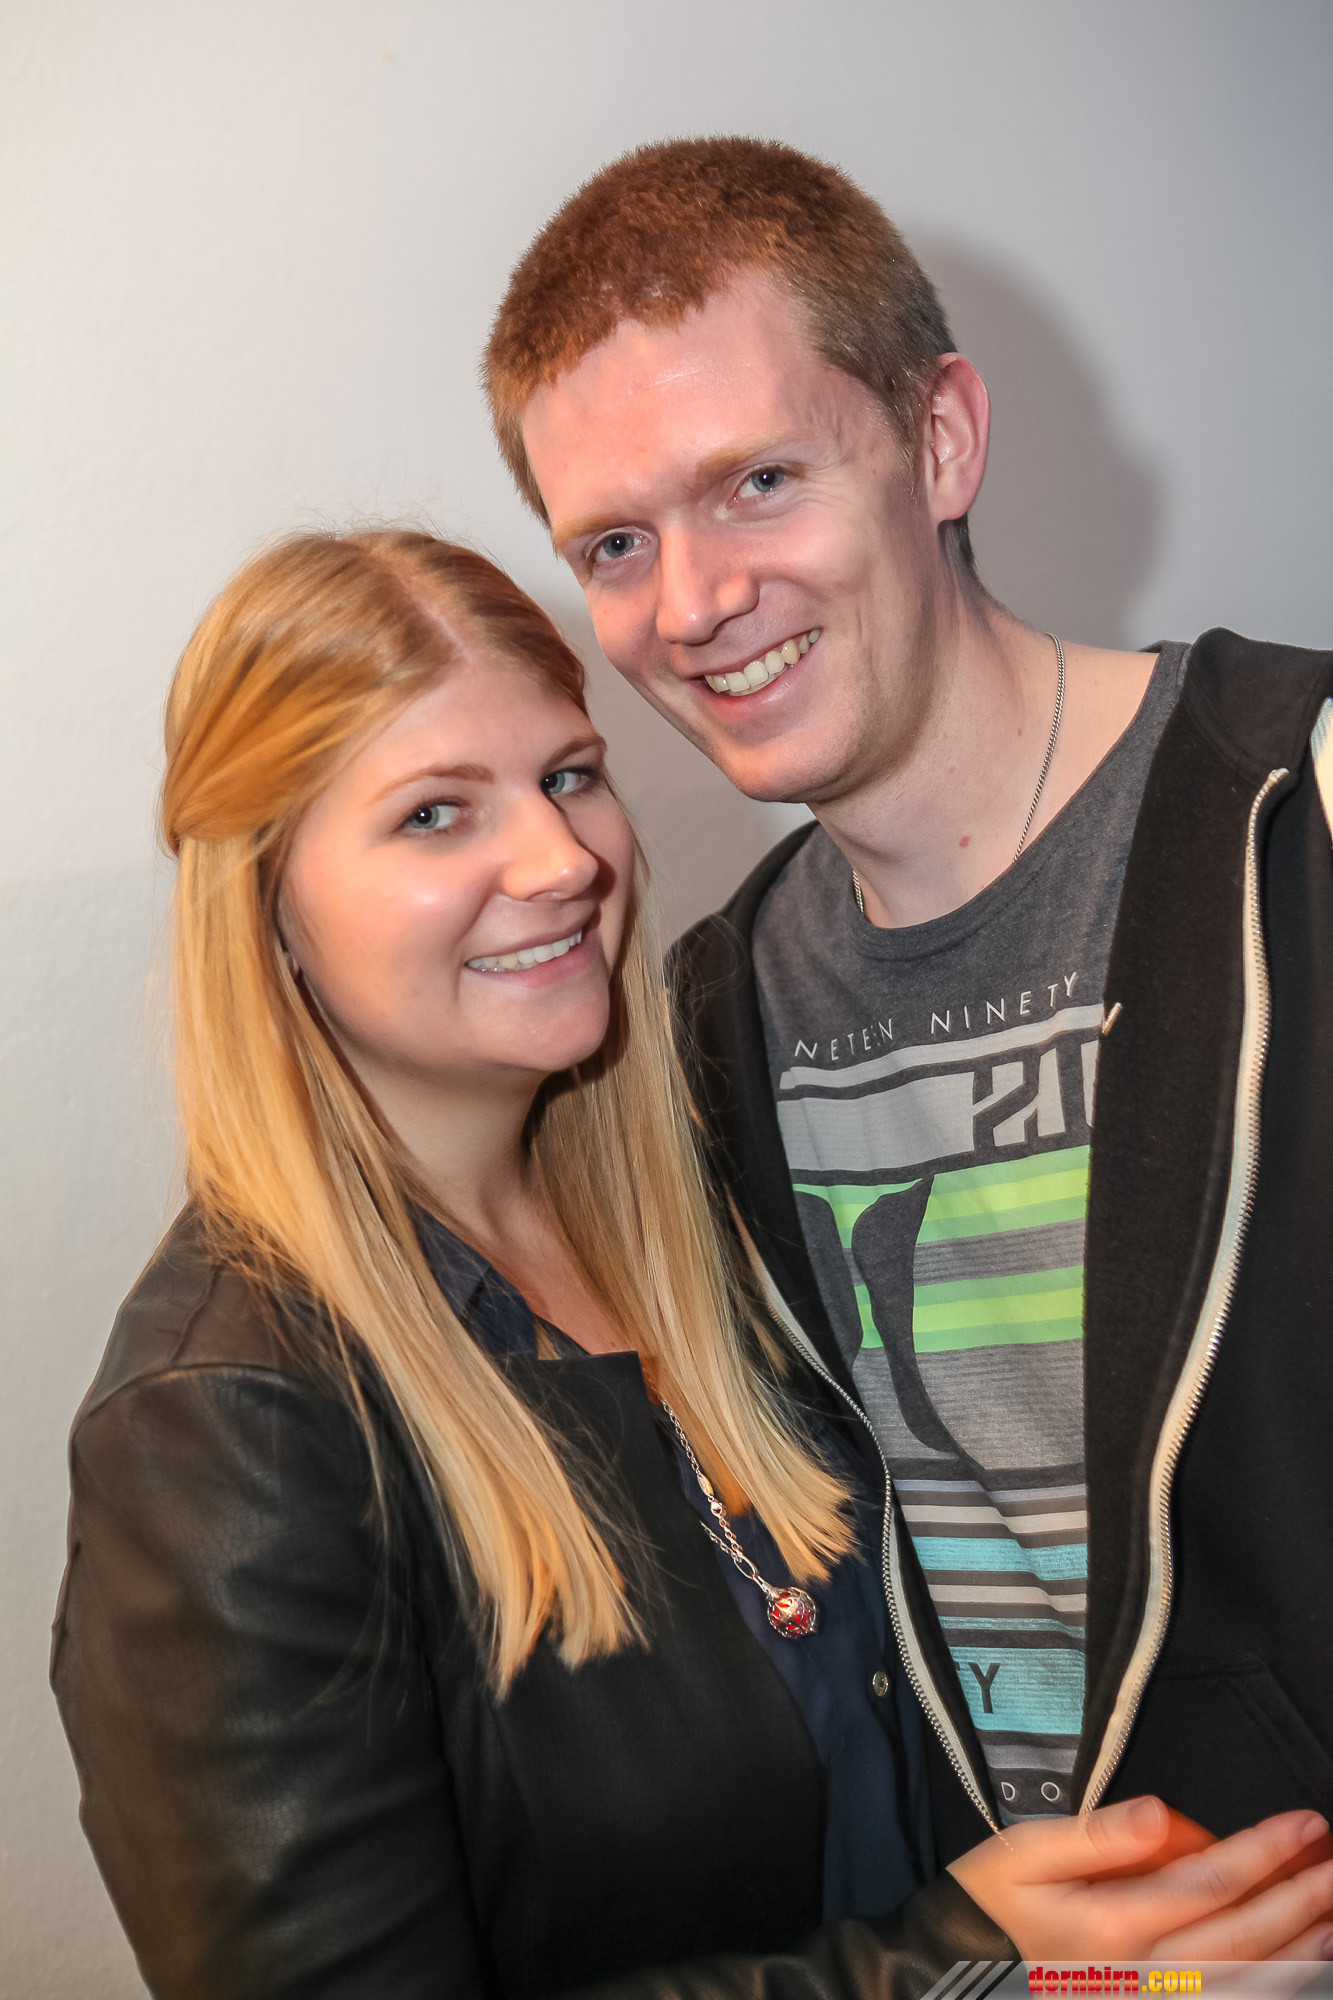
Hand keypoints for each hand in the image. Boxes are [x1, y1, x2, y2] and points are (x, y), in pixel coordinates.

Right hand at [948, 1796, 1332, 1959]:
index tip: (1302, 1825)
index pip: (1207, 1886)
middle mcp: (1141, 1976)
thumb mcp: (1026, 1853)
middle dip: (1297, 1899)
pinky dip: (1267, 1989)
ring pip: (1243, 1983)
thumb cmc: (993, 1906)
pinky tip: (1298, 1968)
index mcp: (1111, 1928)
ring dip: (1298, 1951)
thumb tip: (1160, 1814)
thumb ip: (1096, 1836)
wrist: (959, 1973)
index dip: (1261, 1854)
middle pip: (1240, 1938)